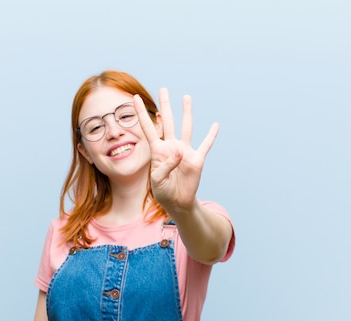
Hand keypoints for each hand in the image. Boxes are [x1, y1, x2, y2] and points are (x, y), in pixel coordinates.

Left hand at [133, 88, 219, 212]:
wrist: (178, 202)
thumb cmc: (163, 191)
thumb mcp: (157, 181)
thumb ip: (166, 165)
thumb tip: (180, 152)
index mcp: (157, 150)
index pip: (148, 127)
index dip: (141, 113)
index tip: (134, 98)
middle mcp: (171, 146)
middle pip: (168, 121)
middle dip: (165, 105)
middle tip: (163, 89)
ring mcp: (185, 151)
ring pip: (186, 127)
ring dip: (186, 112)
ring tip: (186, 97)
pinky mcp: (197, 159)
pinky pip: (205, 145)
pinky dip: (211, 135)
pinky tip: (215, 125)